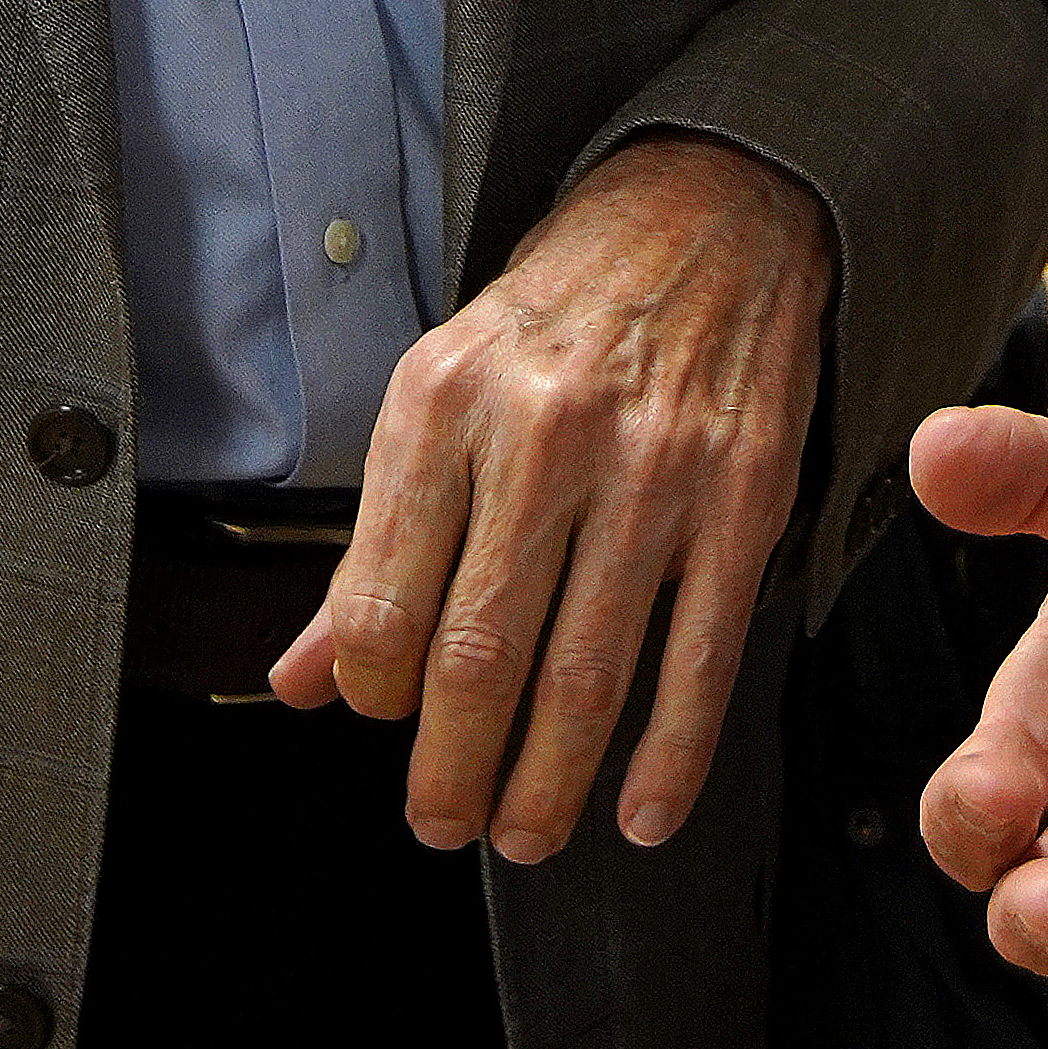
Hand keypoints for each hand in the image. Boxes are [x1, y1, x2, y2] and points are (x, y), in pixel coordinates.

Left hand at [267, 133, 832, 863]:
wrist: (708, 213)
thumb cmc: (556, 318)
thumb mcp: (436, 396)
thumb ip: (371, 546)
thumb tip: (303, 682)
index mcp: (445, 403)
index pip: (383, 604)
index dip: (374, 698)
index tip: (385, 722)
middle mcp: (546, 432)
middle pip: (478, 657)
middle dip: (452, 774)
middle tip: (444, 825)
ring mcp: (655, 466)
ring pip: (585, 674)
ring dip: (549, 784)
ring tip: (524, 835)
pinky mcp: (744, 493)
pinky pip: (701, 654)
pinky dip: (670, 755)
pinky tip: (643, 811)